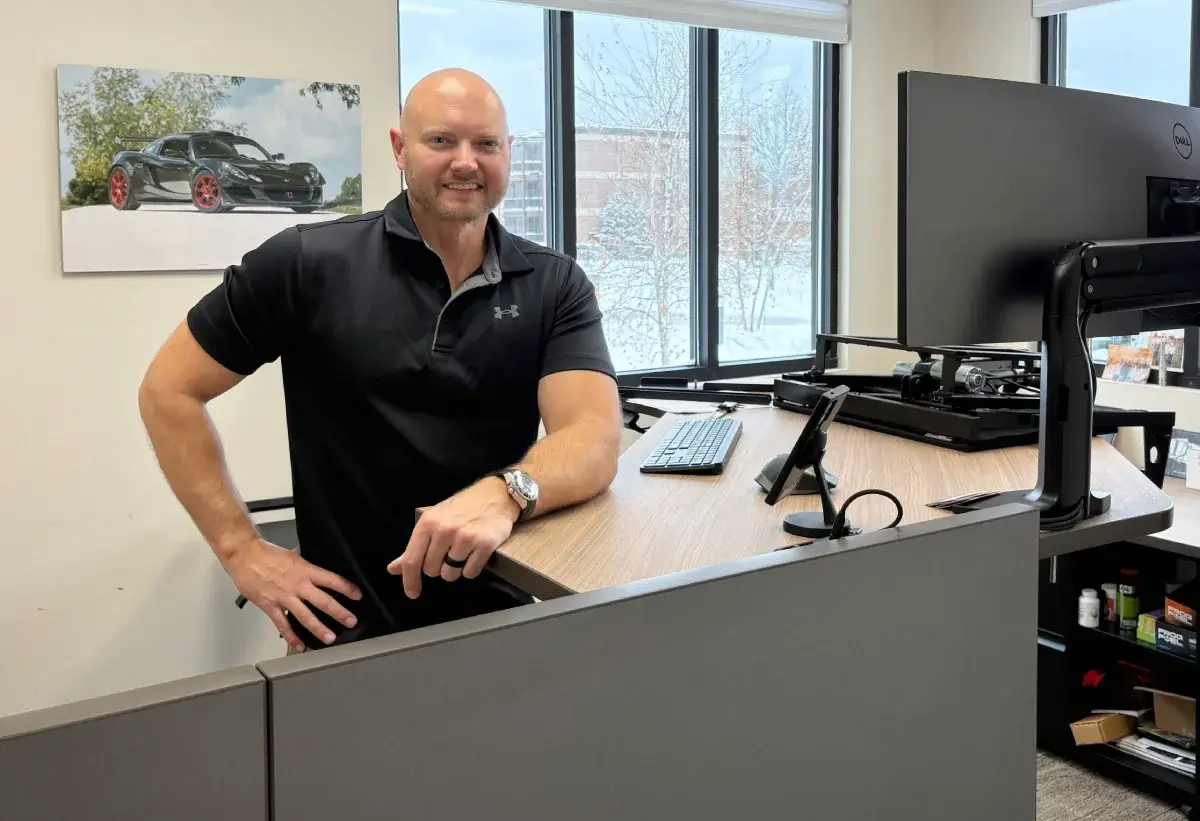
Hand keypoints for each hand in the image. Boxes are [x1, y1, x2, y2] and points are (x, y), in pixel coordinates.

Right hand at [222, 538, 361, 651]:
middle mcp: (298, 585)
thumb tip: (316, 559)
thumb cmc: (267, 554)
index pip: (332, 580)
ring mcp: (284, 597)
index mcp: (306, 570)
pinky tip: (300, 646)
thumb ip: (305, 562)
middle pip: (323, 601)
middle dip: (339, 613)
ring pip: (305, 616)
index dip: (347, 588)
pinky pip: (283, 625)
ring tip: (330, 638)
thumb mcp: (293, 554)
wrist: (244, 556)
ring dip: (319, 629)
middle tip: (351, 622)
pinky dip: (291, 637)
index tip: (358, 596)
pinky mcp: (270, 606)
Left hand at [387, 478, 518, 598]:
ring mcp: (465, 537)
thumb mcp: (434, 521)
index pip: (412, 560)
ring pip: (451, 574)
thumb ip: (414, 547)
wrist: (496, 495)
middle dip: (438, 568)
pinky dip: (471, 568)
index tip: (412, 593)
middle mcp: (444, 530)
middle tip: (448, 553)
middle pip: (432, 571)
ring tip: (463, 553)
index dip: (410, 581)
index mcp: (428, 523)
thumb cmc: (462, 508)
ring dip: (455, 570)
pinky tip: (475, 554)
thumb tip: (393, 569)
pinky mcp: (485, 544)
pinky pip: (470, 572)